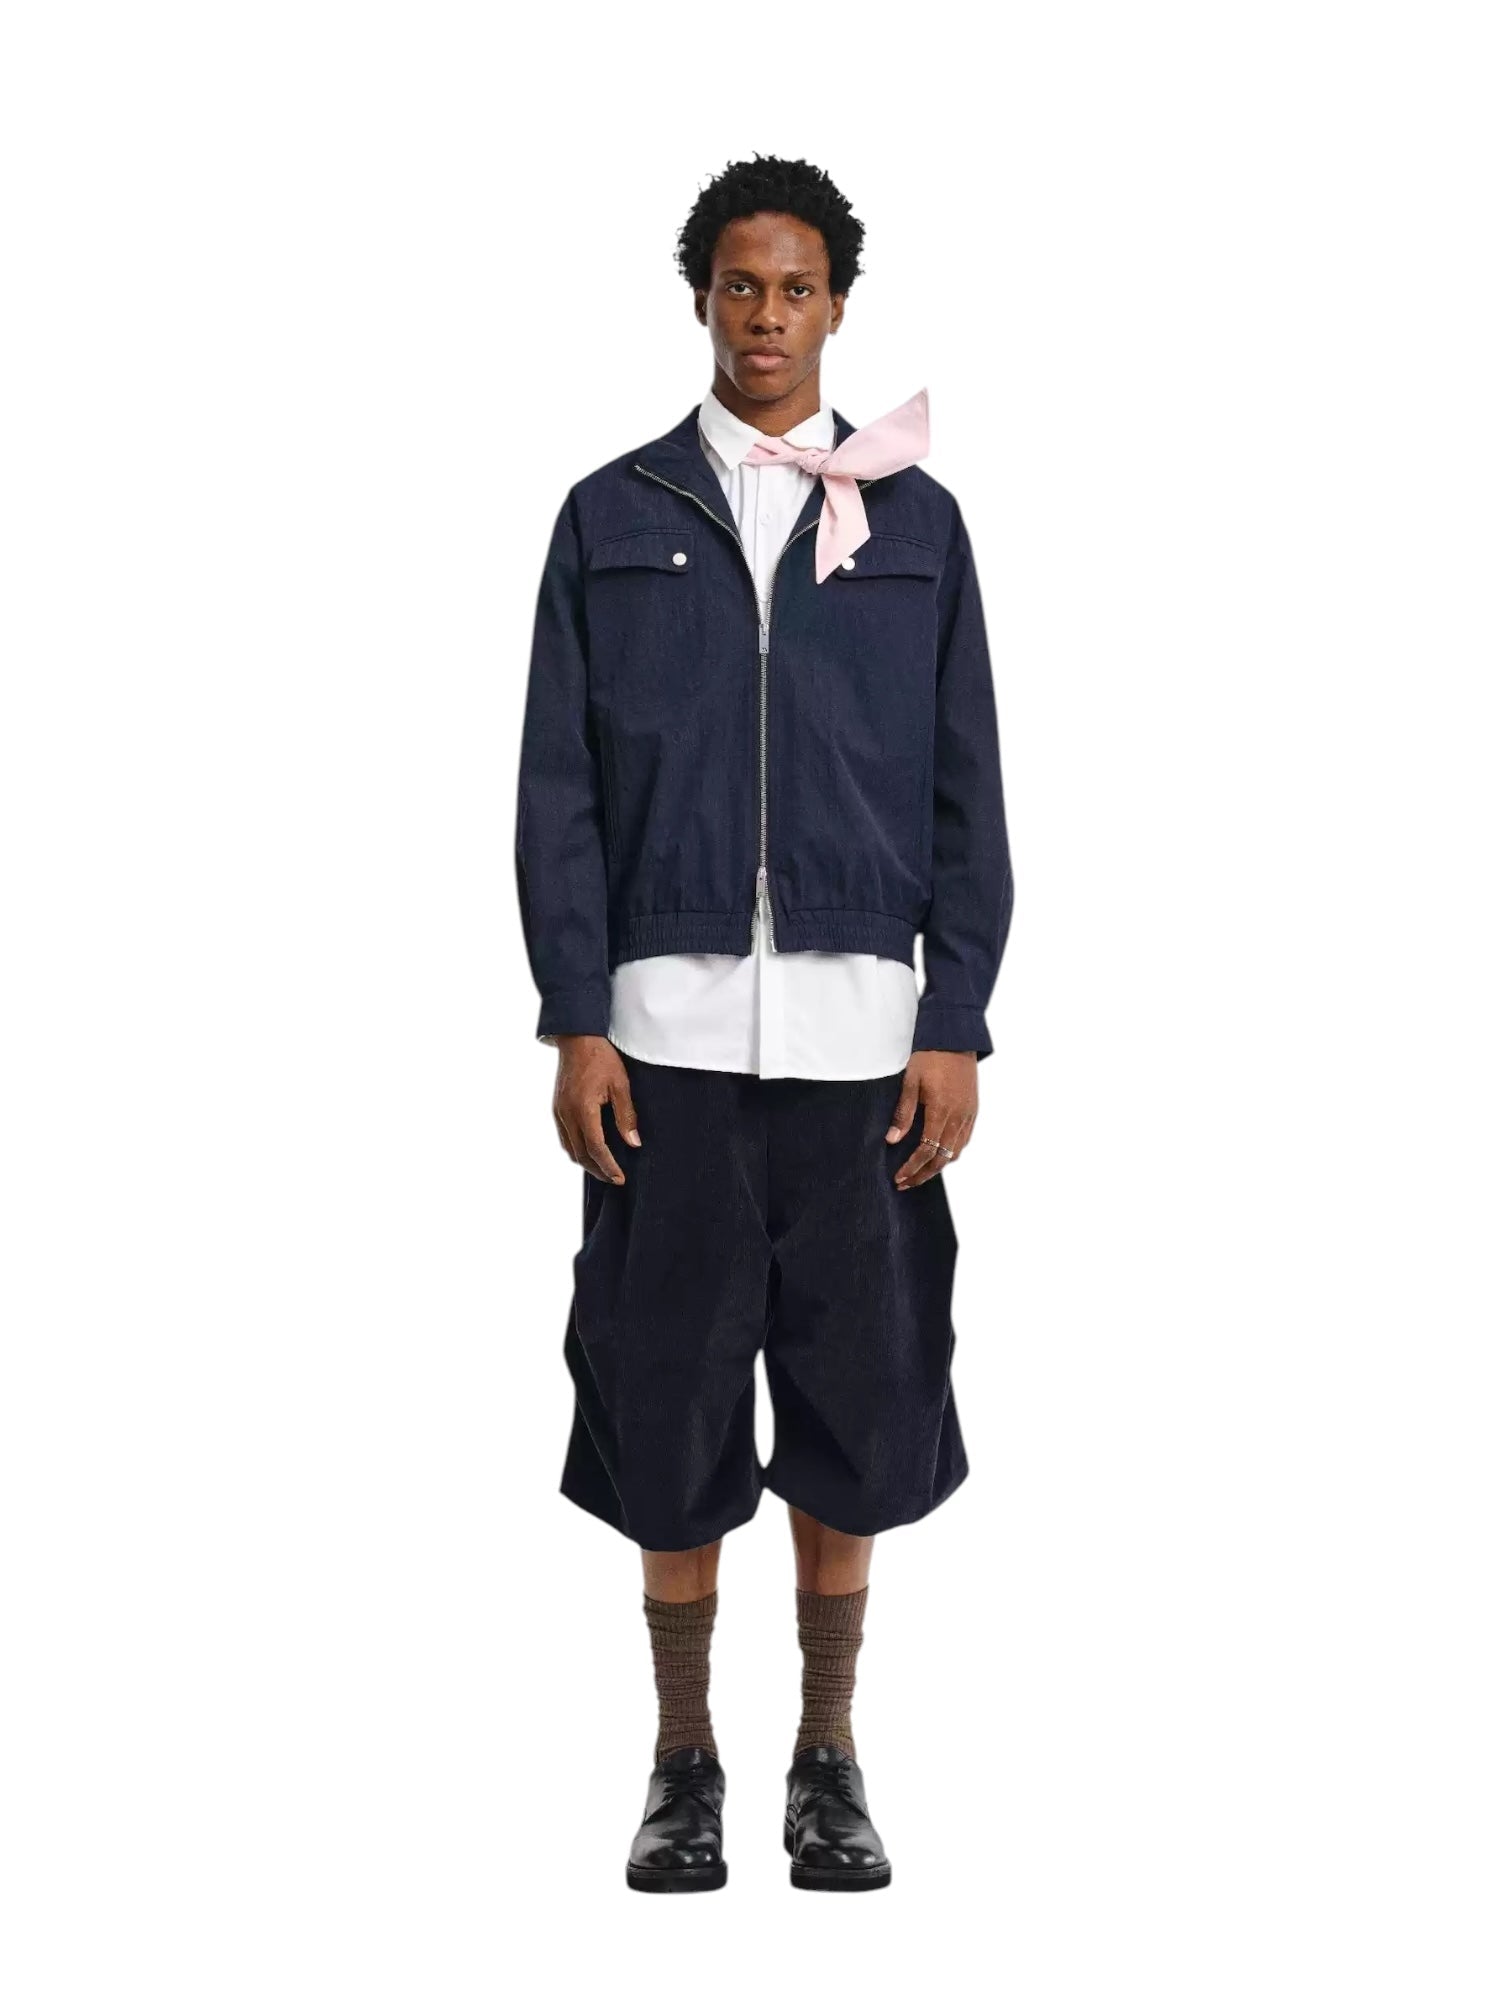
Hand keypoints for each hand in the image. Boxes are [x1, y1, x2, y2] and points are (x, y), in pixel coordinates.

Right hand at [551, 1035, 640, 1183]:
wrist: (577, 1037)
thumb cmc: (601, 1056)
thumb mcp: (621, 1084)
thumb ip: (626, 1115)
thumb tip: (633, 1142)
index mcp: (583, 1108)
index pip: (595, 1148)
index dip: (608, 1166)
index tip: (620, 1178)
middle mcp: (567, 1114)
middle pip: (580, 1154)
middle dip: (597, 1170)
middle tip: (614, 1179)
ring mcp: (559, 1111)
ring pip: (569, 1148)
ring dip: (586, 1162)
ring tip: (603, 1169)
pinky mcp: (557, 1107)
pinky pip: (564, 1137)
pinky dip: (576, 1149)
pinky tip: (588, 1151)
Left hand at [886, 1049, 977, 1188]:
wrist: (955, 1038)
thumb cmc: (929, 1057)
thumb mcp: (910, 1082)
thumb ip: (903, 1113)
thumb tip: (893, 1140)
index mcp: (941, 1110)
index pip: (927, 1150)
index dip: (913, 1168)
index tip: (899, 1178)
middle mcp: (958, 1116)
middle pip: (943, 1158)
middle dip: (924, 1174)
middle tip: (906, 1183)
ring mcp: (968, 1115)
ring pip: (956, 1151)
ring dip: (938, 1166)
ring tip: (919, 1172)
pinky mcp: (972, 1110)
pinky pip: (964, 1140)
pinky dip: (950, 1152)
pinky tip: (938, 1154)